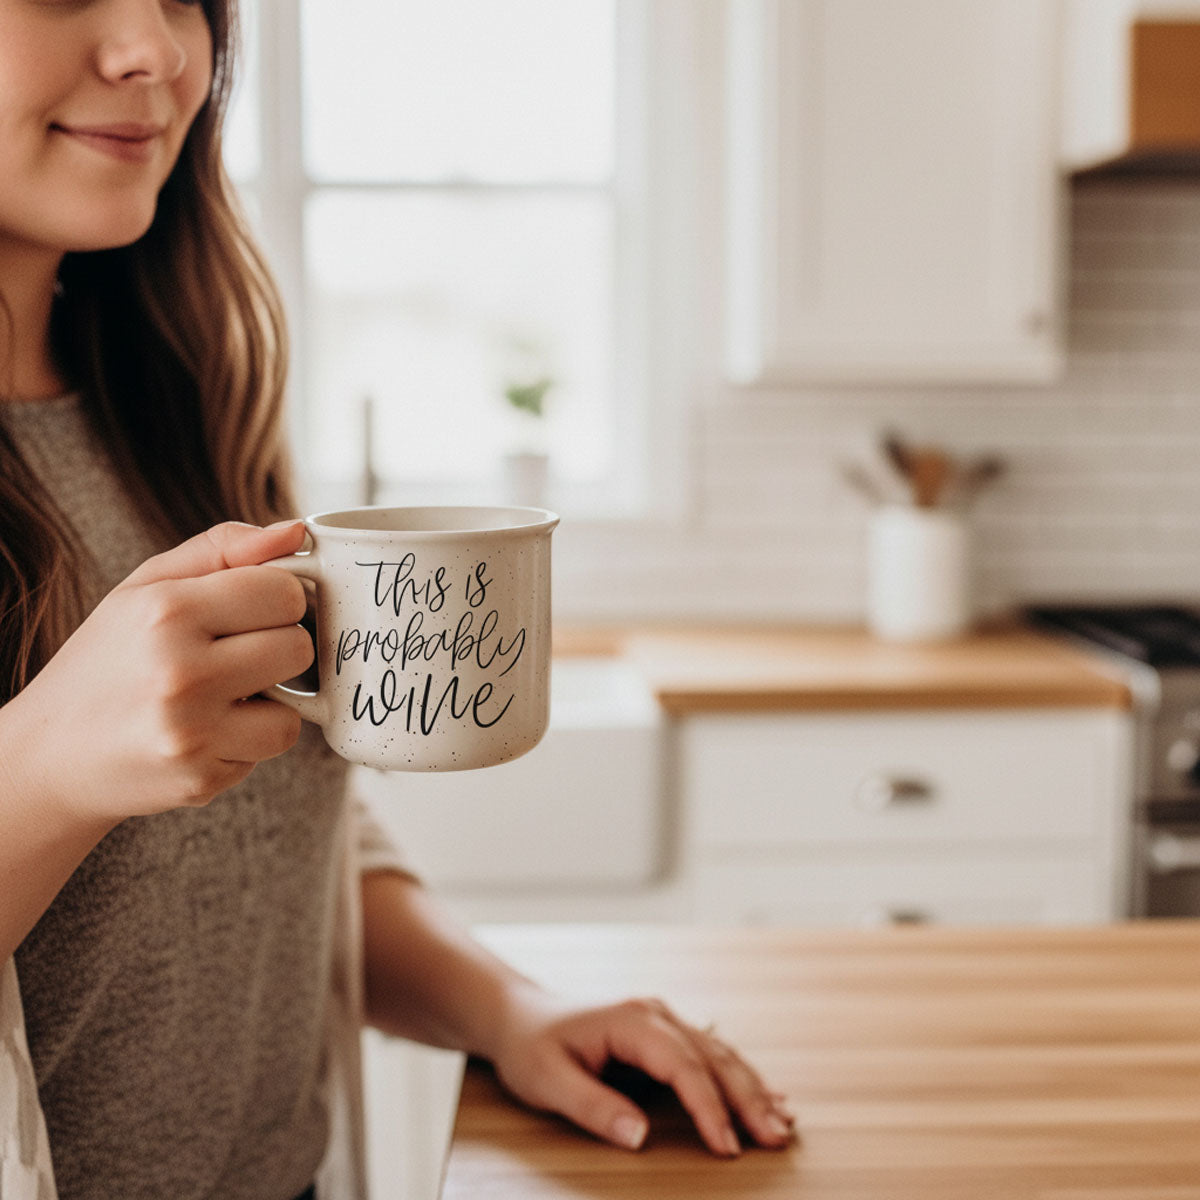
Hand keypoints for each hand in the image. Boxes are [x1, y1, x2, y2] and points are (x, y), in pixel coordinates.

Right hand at [6, 520, 312, 824]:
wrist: (53, 755)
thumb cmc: (110, 659)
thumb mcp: (147, 587)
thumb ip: (224, 549)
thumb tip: (296, 531)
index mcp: (166, 610)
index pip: (283, 592)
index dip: (278, 600)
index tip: (253, 611)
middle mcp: (179, 671)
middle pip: (298, 647)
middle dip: (277, 649)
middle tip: (235, 656)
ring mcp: (191, 730)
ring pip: (294, 709)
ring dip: (270, 703)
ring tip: (222, 696)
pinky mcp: (201, 777)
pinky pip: (269, 747)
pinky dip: (249, 739)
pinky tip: (208, 731)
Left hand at [488, 986, 795, 1156]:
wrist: (520, 1015)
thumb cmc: (531, 1046)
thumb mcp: (548, 1080)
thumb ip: (593, 1106)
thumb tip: (639, 1136)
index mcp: (632, 1020)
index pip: (683, 1066)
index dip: (709, 1108)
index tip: (728, 1147)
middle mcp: (656, 1014)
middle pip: (714, 1057)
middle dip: (748, 1099)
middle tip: (777, 1139)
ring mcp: (663, 1020)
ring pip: (720, 1054)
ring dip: (753, 1088)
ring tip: (783, 1124)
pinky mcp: (665, 1034)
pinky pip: (712, 1054)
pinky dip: (742, 1077)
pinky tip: (770, 1096)